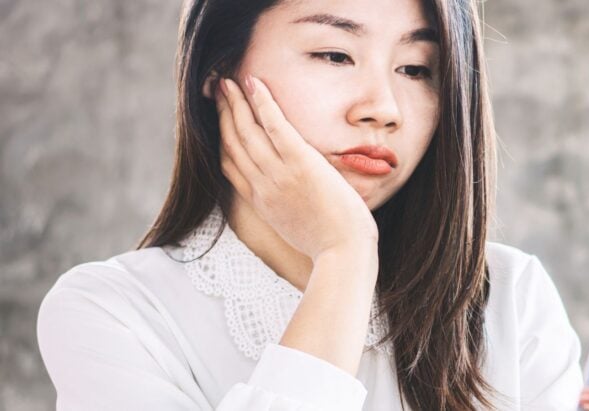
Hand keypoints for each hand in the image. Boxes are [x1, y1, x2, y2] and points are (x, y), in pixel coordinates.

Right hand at [215, 75, 378, 260]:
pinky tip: (254, 83)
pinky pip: (274, 126)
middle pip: (232, 143)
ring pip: (246, 131)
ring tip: (227, 81)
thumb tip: (299, 198)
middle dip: (223, 114)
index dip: (222, 140)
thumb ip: (291, 209)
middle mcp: (262, 186)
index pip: (231, 166)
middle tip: (217, 91)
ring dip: (235, 102)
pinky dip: (262, 102)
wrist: (343, 255)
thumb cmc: (332, 246)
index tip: (220, 121)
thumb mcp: (300, 228)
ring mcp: (278, 175)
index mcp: (262, 203)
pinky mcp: (299, 163)